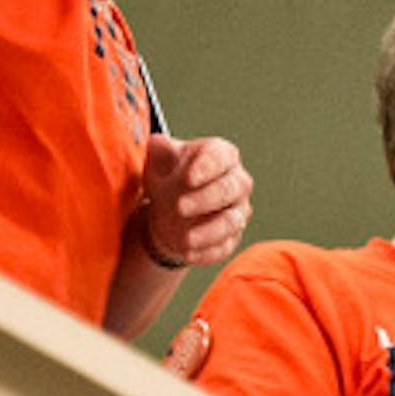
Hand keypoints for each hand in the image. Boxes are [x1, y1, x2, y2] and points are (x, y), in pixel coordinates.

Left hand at [141, 134, 251, 267]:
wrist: (167, 211)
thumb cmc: (169, 178)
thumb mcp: (160, 161)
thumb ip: (159, 150)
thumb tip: (157, 142)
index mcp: (221, 156)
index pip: (222, 156)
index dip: (207, 166)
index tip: (187, 177)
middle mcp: (236, 182)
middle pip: (233, 187)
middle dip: (207, 198)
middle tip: (179, 207)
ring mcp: (236, 212)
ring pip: (233, 221)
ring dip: (210, 231)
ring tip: (185, 239)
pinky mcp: (230, 239)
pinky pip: (225, 247)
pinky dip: (207, 252)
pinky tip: (188, 253)